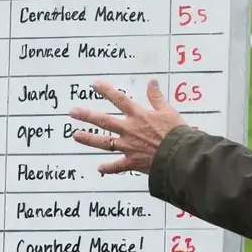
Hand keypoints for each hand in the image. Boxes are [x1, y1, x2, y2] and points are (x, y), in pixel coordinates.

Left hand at [69, 79, 186, 174]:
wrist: (179, 155)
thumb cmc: (176, 133)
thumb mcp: (168, 111)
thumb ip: (157, 97)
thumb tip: (152, 82)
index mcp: (139, 115)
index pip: (119, 99)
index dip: (106, 90)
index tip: (94, 85)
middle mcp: (129, 130)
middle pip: (104, 121)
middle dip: (87, 115)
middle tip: (73, 112)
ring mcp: (128, 147)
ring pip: (104, 142)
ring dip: (89, 139)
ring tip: (75, 135)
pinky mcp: (132, 162)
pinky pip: (117, 166)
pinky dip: (108, 168)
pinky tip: (99, 168)